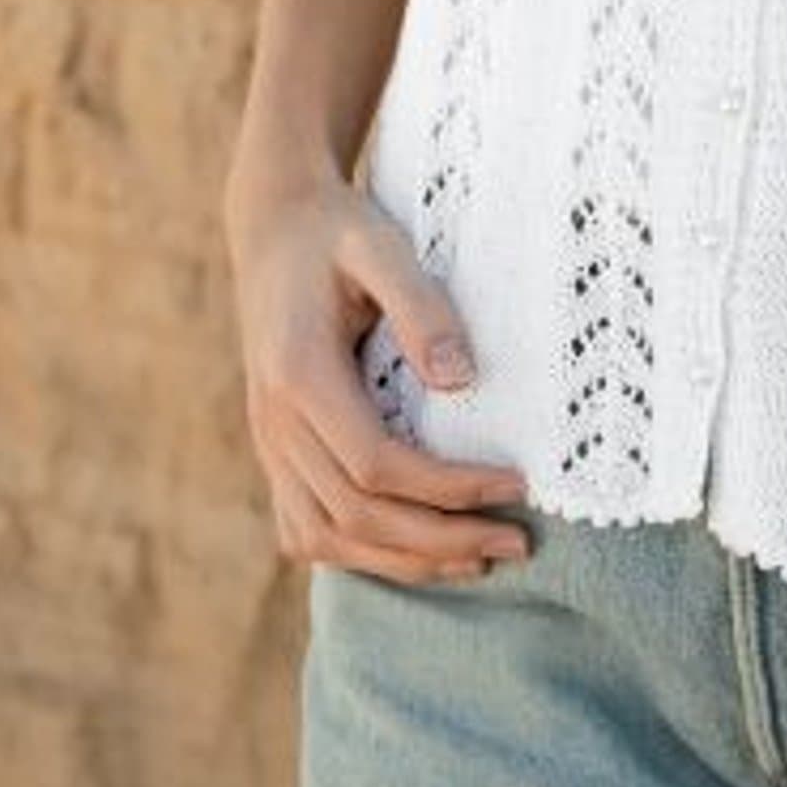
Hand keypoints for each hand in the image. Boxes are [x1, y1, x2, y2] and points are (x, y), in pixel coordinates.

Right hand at [227, 160, 535, 586]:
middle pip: (357, 515)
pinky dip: (359, 554)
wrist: (275, 225)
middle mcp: (275, 421)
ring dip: (404, 561)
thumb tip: (462, 381)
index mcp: (300, 376)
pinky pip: (304, 528)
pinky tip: (413, 553)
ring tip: (477, 559)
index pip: (378, 466)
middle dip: (442, 540)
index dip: (450, 489)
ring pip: (326, 536)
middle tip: (518, 542)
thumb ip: (422, 308)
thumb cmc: (339, 232)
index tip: (516, 484)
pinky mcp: (275, 449)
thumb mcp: (382, 247)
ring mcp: (269, 441)